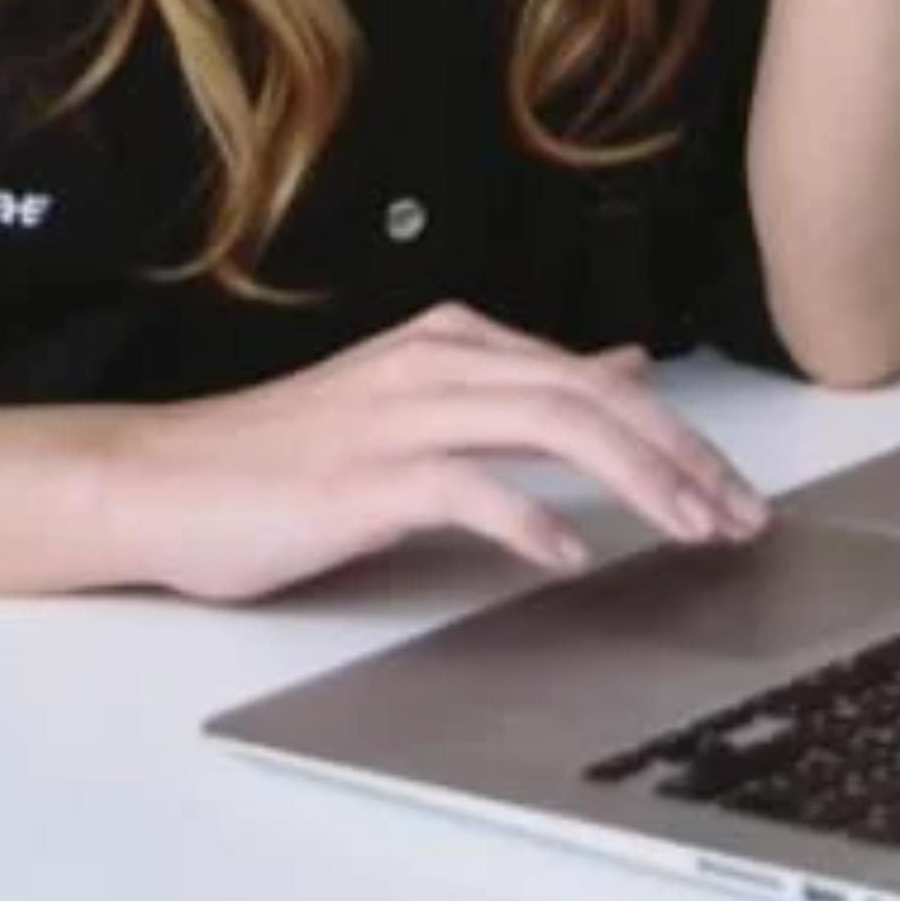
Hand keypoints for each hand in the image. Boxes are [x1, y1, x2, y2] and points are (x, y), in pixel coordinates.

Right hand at [105, 302, 771, 602]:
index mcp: (456, 343)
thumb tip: (620, 369)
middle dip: (682, 458)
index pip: (596, 382)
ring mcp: (401, 416)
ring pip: (550, 427)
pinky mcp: (362, 477)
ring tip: (689, 532)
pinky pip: (467, 488)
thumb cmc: (283, 457)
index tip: (734, 492)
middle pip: (592, 399)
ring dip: (636, 481)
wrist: (159, 480)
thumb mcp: (419, 403)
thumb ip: (520, 388)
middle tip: (740, 519)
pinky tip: (570, 557)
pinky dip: (529, 520)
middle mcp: (438, 364)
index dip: (678, 436)